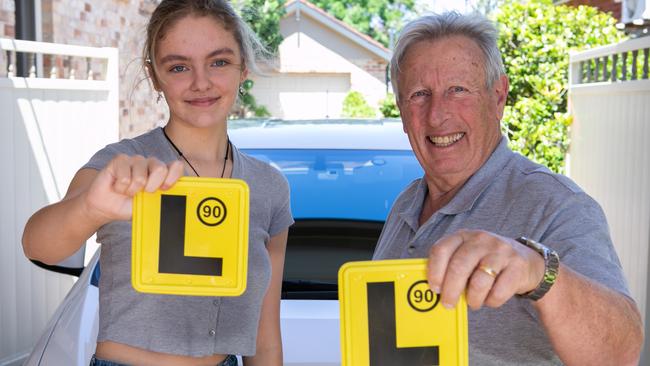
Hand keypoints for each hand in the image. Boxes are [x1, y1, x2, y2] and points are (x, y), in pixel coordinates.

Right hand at [83, 154, 183, 222]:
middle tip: (142, 193)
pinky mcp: (120, 160)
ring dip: (132, 190)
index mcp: (163, 173)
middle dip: (151, 186)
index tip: (164, 189)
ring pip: (140, 175)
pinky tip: (117, 186)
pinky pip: (124, 175)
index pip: (176, 166)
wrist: (107, 207)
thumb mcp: (149, 206)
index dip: (173, 177)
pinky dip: (120, 187)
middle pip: (160, 168)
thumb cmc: (130, 205)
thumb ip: (162, 200)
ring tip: (127, 191)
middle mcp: (151, 164)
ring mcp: (136, 160)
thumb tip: (175, 204)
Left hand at [426, 229, 544, 309]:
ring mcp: (500, 251)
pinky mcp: (517, 266)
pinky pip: (498, 292)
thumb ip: (451, 266)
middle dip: (450, 290)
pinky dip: (491, 301)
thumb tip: (434, 290)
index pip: (442, 249)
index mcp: (463, 236)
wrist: (528, 262)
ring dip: (472, 299)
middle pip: (459, 266)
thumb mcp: (468, 256)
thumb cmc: (488, 262)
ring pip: (479, 281)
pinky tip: (491, 298)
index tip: (434, 288)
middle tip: (448, 304)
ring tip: (473, 303)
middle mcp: (481, 239)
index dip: (434, 271)